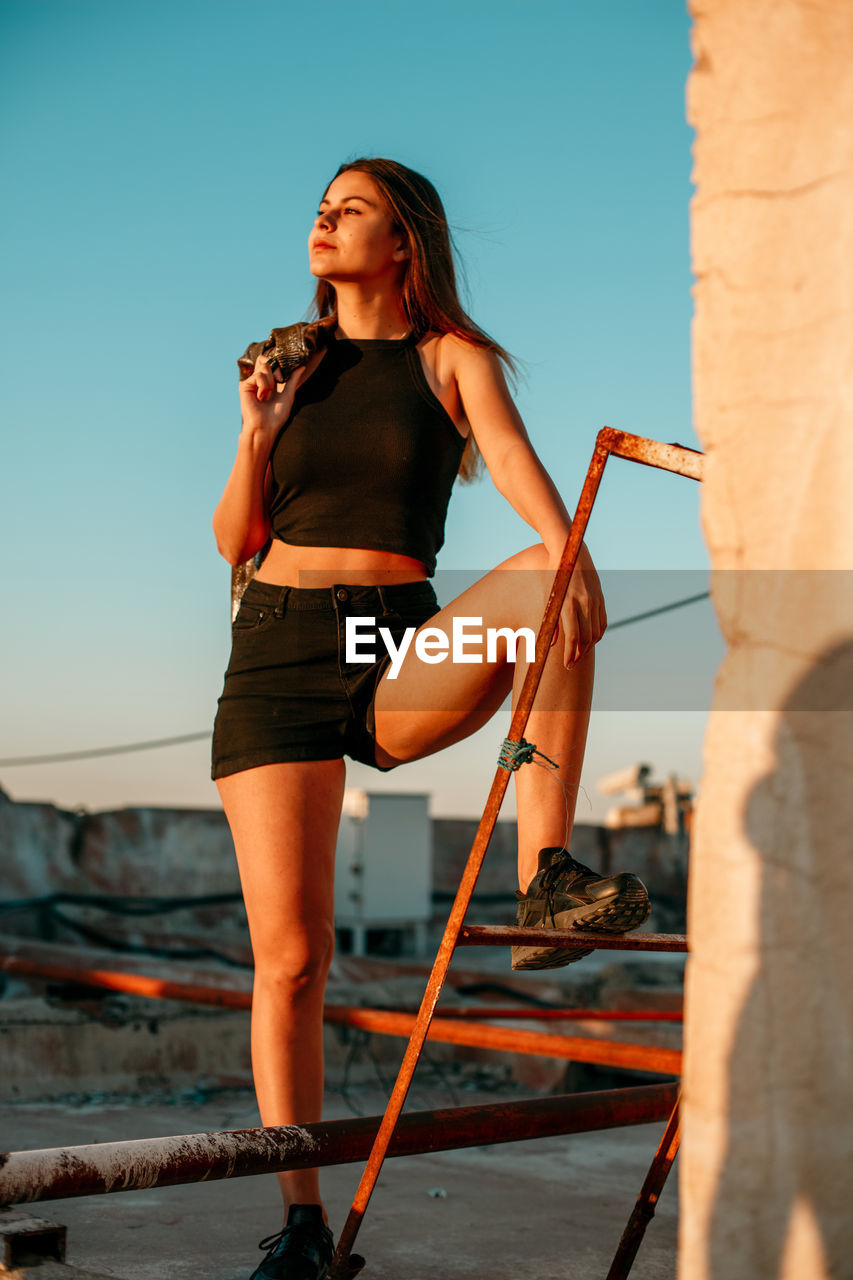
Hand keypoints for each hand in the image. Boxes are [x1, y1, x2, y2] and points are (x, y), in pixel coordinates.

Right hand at [238, 356, 306, 439]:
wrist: (265, 427)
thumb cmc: (276, 416)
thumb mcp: (289, 395)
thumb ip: (293, 379)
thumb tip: (302, 366)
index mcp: (270, 382)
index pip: (272, 362)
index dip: (279, 364)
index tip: (284, 377)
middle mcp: (260, 380)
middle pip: (266, 360)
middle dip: (277, 369)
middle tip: (279, 381)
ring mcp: (252, 382)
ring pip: (264, 366)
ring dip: (271, 382)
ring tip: (268, 396)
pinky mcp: (245, 385)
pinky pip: (258, 375)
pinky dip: (264, 386)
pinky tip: (261, 397)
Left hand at [553, 542, 606, 666]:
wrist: (570, 550)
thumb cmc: (552, 574)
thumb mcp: (548, 597)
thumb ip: (551, 622)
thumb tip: (552, 645)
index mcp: (568, 604)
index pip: (572, 638)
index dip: (570, 654)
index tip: (566, 665)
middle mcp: (584, 603)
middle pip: (586, 638)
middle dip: (579, 654)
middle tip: (572, 663)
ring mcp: (595, 600)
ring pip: (596, 632)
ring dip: (588, 646)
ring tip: (579, 653)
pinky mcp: (600, 597)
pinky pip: (602, 622)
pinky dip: (598, 634)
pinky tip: (590, 640)